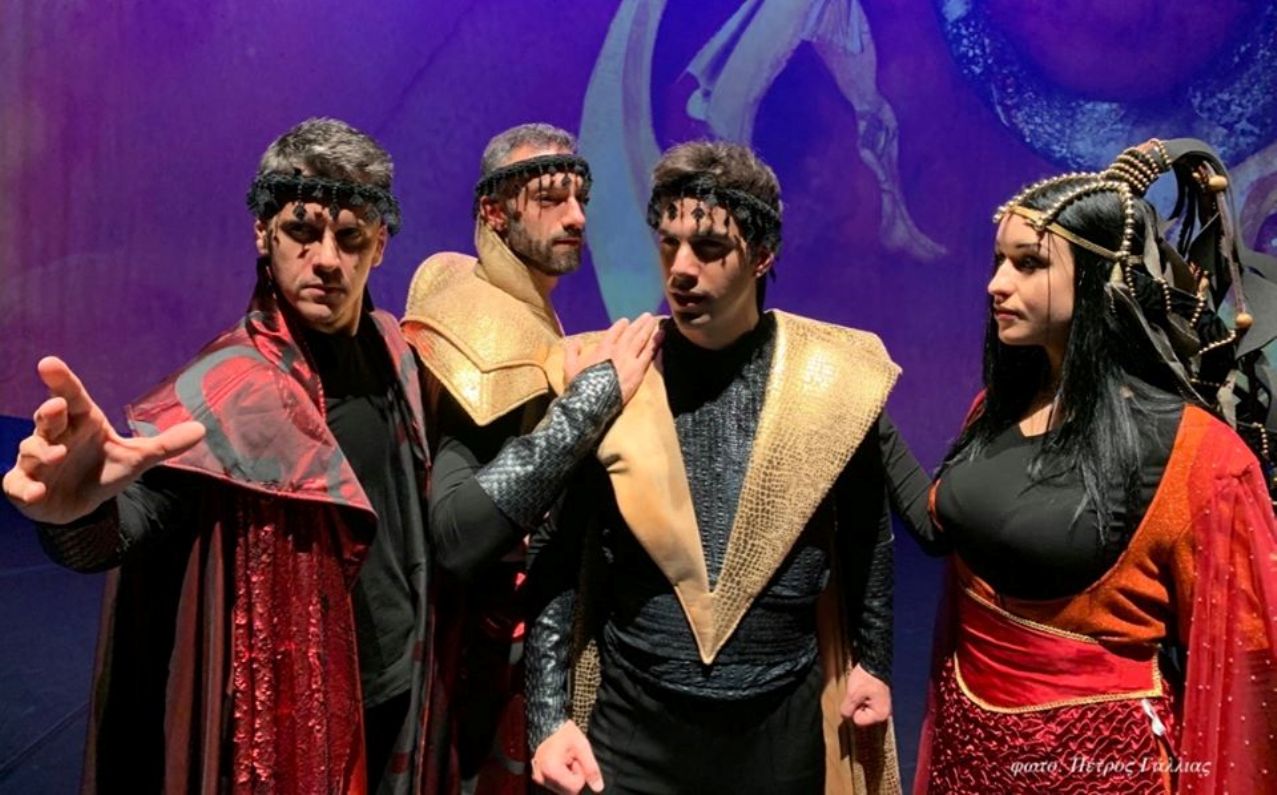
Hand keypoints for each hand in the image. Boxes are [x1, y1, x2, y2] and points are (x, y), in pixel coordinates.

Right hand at [2, 356, 205, 523]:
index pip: (71, 396)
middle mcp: (55, 436)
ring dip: (42, 450)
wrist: (82, 506)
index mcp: (81, 422)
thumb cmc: (104, 471)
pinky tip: (37, 491)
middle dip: (49, 411)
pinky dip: (26, 486)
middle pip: (48, 417)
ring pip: (31, 448)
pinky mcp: (24, 486)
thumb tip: (202, 429)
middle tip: (56, 406)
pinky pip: (18, 483)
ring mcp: (36, 460)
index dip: (60, 380)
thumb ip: (165, 444)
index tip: (48, 363)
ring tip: (59, 454)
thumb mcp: (137, 458)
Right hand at [531, 720, 603, 794]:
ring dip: (568, 777)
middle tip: (572, 759)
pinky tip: (560, 764)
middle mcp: (541, 777)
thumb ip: (591, 769)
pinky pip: (555, 785)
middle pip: (568, 791)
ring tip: (566, 760)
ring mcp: (538, 778)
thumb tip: (598, 788)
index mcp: (551, 769)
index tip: (576, 759)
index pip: (575, 787)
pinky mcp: (538, 778)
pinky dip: (561, 777)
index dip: (580, 773)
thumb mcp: (583, 747)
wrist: (549, 725)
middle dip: (573, 777)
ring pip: (562, 789)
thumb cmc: (566, 734)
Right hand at [564, 313, 661, 404]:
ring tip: (654, 321)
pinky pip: (649, 353)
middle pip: (630, 333)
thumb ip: (572, 352)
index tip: (625, 320)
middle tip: (647, 315)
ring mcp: (629, 360)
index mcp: (602, 348)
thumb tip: (576, 342)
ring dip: (648, 329)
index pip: (613, 332)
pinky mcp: (638, 371)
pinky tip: (661, 335)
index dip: (620, 326)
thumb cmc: (580, 385)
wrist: (593, 401)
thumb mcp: (570, 367)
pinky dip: (656, 343)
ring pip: (641, 340)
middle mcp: (617, 351)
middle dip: (638, 323)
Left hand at [839, 663, 891, 726]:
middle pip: (861, 717)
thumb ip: (847, 709)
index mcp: (880, 715)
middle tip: (860, 693)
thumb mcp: (852, 694)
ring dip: (859, 702)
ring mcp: (882, 708)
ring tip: (862, 690)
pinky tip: (864, 690)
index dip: (853, 709)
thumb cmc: (866, 678)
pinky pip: (866, 705)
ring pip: (862, 710)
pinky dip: (863, 698)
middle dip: (857, 706)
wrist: (875, 663)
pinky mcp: (879, 701)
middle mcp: (884, 714)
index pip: (858, 721)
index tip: (858, 697)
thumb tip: (845, 716)